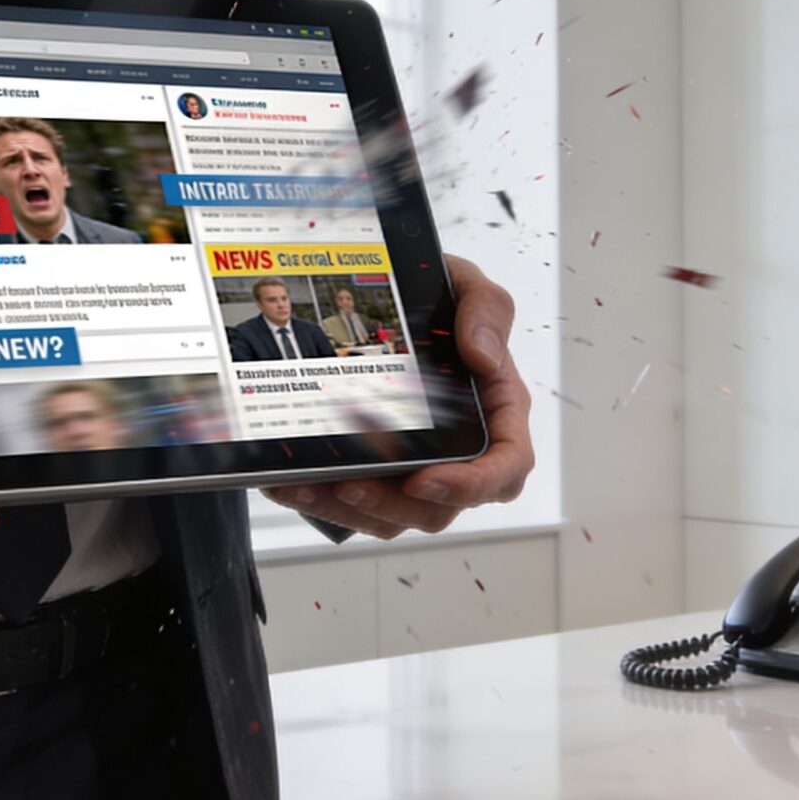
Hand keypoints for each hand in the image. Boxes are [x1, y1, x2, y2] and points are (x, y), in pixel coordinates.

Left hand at [259, 255, 533, 538]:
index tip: (426, 481)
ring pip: (396, 513)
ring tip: (309, 486)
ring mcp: (421, 460)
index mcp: (496, 410)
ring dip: (351, 509)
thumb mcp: (468, 286)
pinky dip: (325, 499)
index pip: (506, 466)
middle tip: (351, 484)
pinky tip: (292, 481)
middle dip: (393, 504)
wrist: (391, 297)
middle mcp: (464, 445)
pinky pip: (361, 502)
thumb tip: (485, 357)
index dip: (472, 485)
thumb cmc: (439, 299)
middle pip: (442, 504)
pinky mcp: (382, 467)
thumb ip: (487, 311)